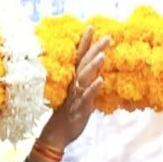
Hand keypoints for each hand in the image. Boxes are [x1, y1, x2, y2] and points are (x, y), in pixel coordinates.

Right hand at [32, 28, 108, 161]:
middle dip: (95, 49)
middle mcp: (74, 84)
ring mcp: (76, 96)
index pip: (79, 57)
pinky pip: (86, 97)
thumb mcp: (77, 95)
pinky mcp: (79, 108)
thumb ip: (85, 81)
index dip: (85, 42)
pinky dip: (93, 88)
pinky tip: (101, 80)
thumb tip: (96, 70)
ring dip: (93, 65)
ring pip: (84, 77)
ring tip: (103, 55)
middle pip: (84, 63)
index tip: (91, 27)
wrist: (56, 134)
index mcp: (73, 80)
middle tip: (107, 37)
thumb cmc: (67, 113)